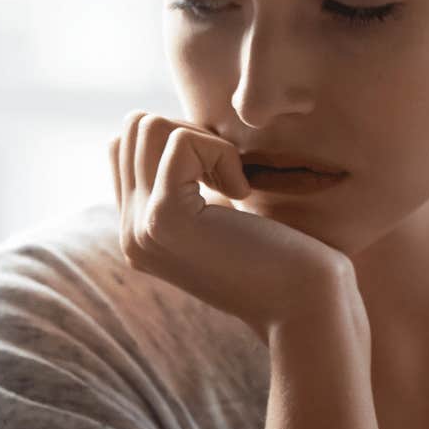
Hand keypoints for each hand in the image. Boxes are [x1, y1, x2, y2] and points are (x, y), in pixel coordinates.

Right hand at [109, 112, 355, 341]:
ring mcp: (139, 228)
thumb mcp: (222, 215)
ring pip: (146, 125)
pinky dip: (221, 153)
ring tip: (234, 185)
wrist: (304, 303)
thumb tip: (170, 129)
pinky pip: (179, 141)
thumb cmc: (282, 255)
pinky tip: (243, 193)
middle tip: (231, 175)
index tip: (220, 176)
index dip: (180, 140)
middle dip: (191, 132)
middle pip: (133, 128)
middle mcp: (129, 232)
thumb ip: (188, 184)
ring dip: (204, 141)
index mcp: (139, 230)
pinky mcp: (165, 218)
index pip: (124, 146)